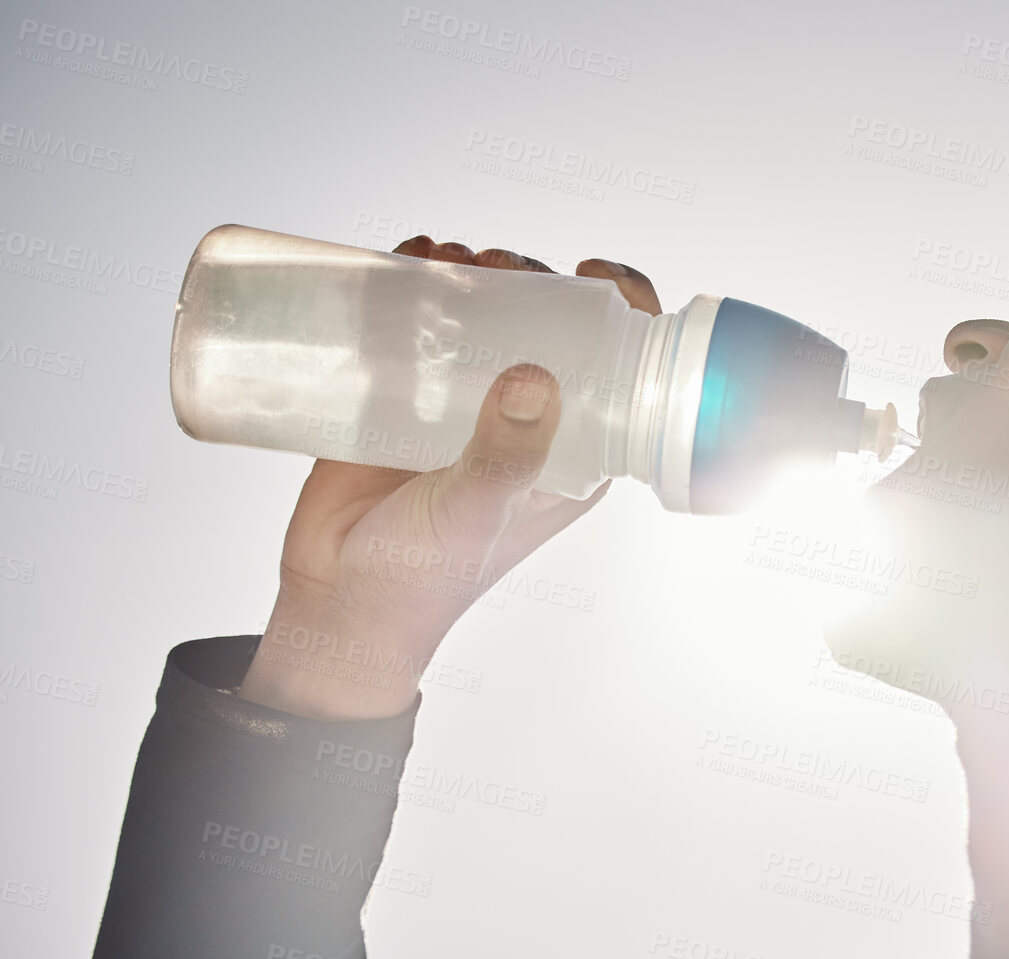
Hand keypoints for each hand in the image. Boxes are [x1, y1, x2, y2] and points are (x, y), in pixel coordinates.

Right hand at [236, 238, 662, 720]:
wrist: (334, 602)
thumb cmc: (422, 576)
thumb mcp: (476, 511)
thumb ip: (505, 454)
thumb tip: (533, 377)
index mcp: (577, 452)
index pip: (623, 369)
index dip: (624, 309)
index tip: (592, 272)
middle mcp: (529, 422)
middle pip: (549, 324)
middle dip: (529, 278)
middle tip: (491, 263)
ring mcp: (466, 406)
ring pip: (486, 317)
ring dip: (470, 273)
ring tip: (439, 257)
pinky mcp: (404, 397)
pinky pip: (419, 327)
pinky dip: (412, 285)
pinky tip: (401, 258)